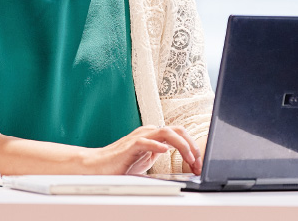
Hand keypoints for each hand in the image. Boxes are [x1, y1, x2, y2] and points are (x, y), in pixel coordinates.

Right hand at [82, 125, 202, 174]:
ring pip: (166, 132)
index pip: (179, 135)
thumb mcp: (146, 160)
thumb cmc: (121, 163)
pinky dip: (157, 145)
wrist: (98, 166)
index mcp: (154, 135)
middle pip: (177, 130)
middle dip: (192, 145)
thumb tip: (176, 159)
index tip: (199, 163)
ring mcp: (140, 137)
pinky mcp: (130, 146)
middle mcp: (149, 132)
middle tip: (198, 162)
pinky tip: (164, 151)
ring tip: (189, 158)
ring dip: (181, 145)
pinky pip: (146, 142)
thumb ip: (158, 154)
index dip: (192, 147)